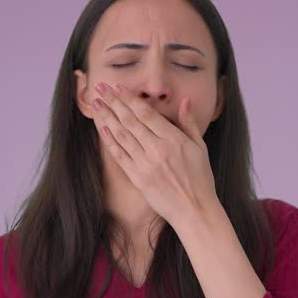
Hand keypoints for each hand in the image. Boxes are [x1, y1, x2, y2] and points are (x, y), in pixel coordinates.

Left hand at [90, 82, 218, 228]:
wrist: (194, 210)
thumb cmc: (201, 179)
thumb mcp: (200, 148)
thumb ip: (189, 123)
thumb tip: (185, 101)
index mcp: (173, 140)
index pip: (146, 113)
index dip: (129, 98)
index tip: (118, 87)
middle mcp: (156, 150)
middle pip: (130, 120)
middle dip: (113, 102)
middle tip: (101, 87)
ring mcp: (144, 164)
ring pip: (121, 135)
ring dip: (107, 117)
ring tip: (96, 103)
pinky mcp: (137, 178)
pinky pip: (120, 155)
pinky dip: (110, 140)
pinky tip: (102, 128)